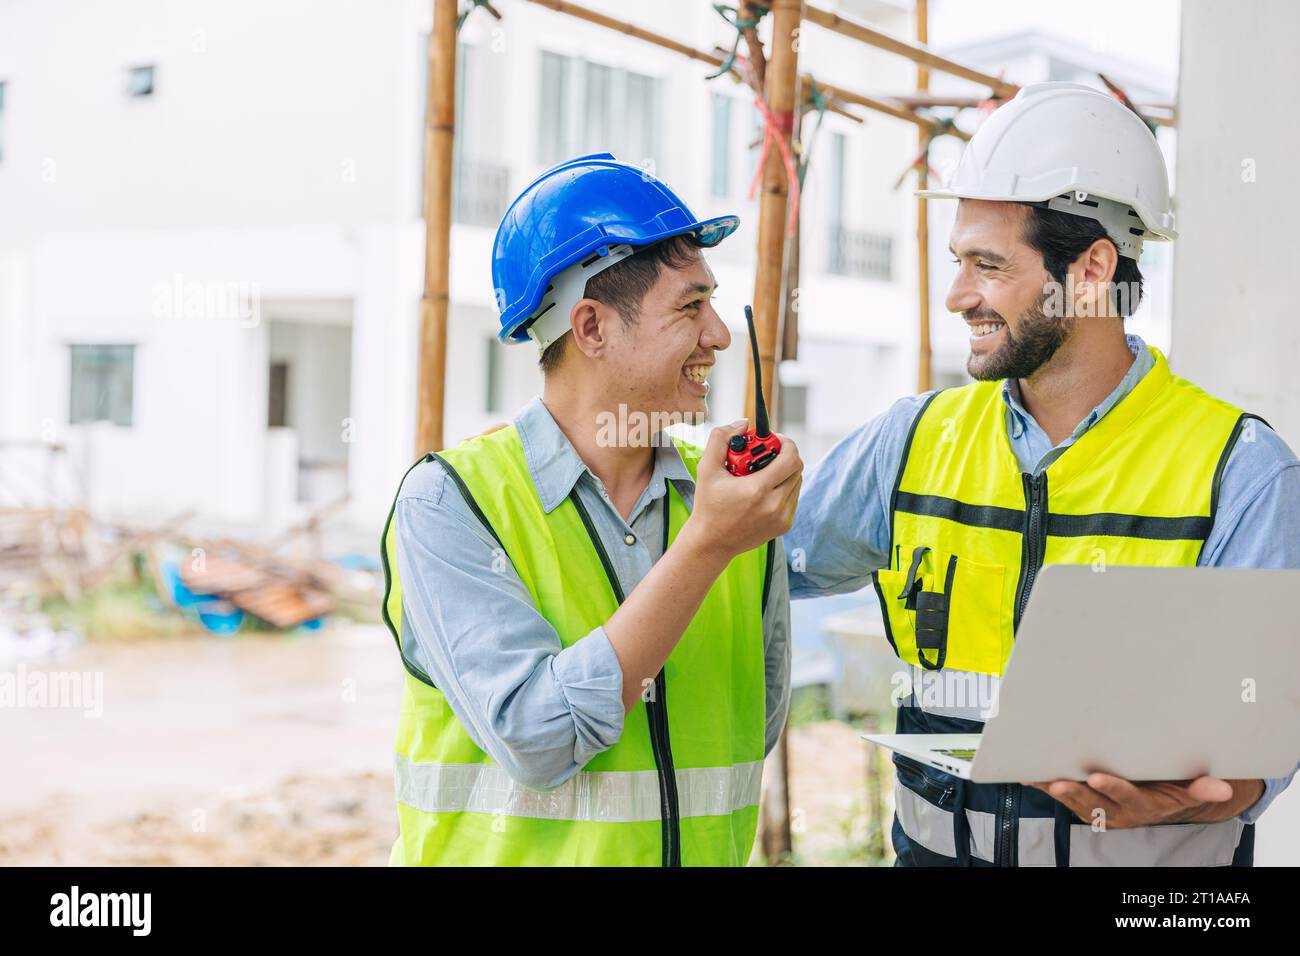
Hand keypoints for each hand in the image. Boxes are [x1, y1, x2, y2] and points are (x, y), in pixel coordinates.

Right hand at [683, 419, 802, 560]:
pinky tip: (765, 490)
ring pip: (797, 482)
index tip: (773, 440)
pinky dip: (783, 488)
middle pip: (797, 468)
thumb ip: (720, 439)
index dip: (786, 444)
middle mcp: (774, 505)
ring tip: (762, 473)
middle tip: (766, 454)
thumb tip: (742, 424)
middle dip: (784, 455)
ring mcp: (782, 517)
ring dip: (784, 472)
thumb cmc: (708, 505)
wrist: (712, 542)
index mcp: (758, 490)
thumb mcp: (707, 468)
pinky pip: (793, 497)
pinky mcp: (785, 525)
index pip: (791, 459)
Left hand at [1025, 773, 1262, 827]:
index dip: (1113, 789)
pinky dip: (1044, 785)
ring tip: (1036, 777)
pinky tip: (1028, 774)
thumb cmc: (1172, 788)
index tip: (1098, 778)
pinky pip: (1063, 796)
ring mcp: (1099, 809)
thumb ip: (1201, 788)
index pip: (1127, 798)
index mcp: (1144, 805)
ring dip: (1055, 790)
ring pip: (1074, 801)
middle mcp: (1118, 811)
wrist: (1161, 800)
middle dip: (1074, 792)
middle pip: (1093, 803)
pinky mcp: (1085, 805)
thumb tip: (1222, 788)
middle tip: (1058, 781)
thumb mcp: (1190, 789)